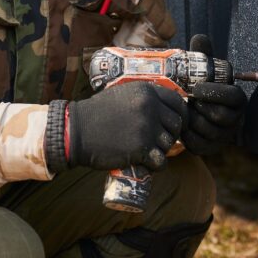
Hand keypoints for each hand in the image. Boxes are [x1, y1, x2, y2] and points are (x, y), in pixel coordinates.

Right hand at [66, 82, 186, 170]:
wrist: (77, 131)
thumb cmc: (98, 113)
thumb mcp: (124, 94)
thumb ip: (145, 97)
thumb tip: (166, 106)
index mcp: (147, 91)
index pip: (178, 103)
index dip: (180, 115)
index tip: (176, 124)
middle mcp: (150, 107)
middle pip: (176, 124)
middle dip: (171, 135)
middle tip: (159, 141)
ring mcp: (146, 127)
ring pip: (169, 143)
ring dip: (162, 150)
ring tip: (148, 152)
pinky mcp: (141, 148)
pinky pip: (161, 161)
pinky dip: (156, 165)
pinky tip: (148, 164)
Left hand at [182, 35, 247, 155]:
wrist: (196, 112)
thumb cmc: (202, 87)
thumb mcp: (204, 71)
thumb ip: (203, 55)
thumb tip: (199, 38)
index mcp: (237, 98)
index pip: (234, 97)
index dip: (215, 93)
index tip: (196, 88)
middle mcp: (235, 119)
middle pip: (220, 116)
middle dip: (201, 108)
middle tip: (187, 100)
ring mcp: (224, 136)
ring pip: (208, 131)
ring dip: (192, 120)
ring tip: (184, 110)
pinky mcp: (211, 149)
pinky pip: (198, 145)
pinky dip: (186, 135)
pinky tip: (181, 124)